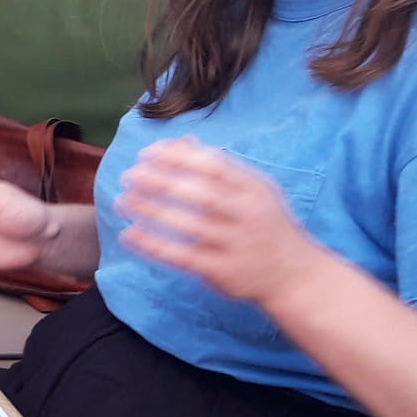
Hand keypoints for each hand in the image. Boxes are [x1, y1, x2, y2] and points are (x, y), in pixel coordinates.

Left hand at [114, 138, 329, 305]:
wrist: (295, 274)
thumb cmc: (267, 224)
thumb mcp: (254, 191)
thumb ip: (220, 167)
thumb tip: (182, 141)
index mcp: (254, 189)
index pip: (213, 165)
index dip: (176, 157)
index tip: (147, 153)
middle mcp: (247, 214)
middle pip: (199, 192)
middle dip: (160, 181)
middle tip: (129, 174)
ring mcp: (235, 244)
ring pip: (187, 224)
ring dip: (151, 211)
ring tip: (122, 200)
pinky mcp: (222, 270)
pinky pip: (182, 256)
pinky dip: (153, 245)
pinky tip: (129, 234)